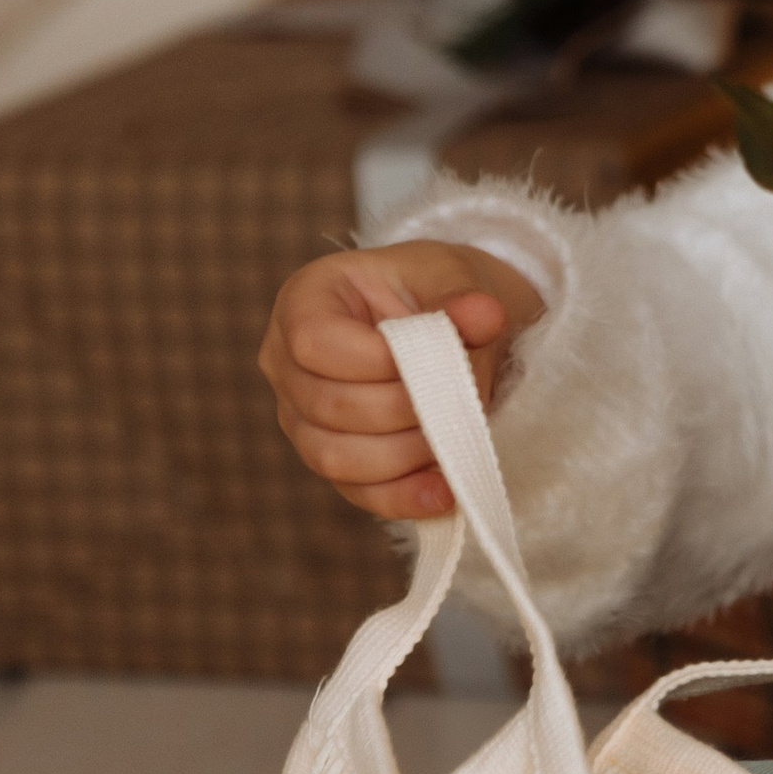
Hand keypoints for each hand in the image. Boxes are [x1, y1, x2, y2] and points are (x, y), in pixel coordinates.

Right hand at [259, 240, 544, 519]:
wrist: (444, 321)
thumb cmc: (434, 290)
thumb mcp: (452, 277)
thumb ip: (462, 299)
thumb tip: (485, 314)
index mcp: (304, 302)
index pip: (314, 342)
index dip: (375, 360)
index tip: (435, 358)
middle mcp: (286, 363)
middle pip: (327, 405)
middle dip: (402, 411)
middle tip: (459, 401)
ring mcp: (301, 417)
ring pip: (334, 456)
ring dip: (403, 456)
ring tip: (457, 438)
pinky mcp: (332, 458)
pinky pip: (356, 491)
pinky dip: (403, 496)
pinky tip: (445, 492)